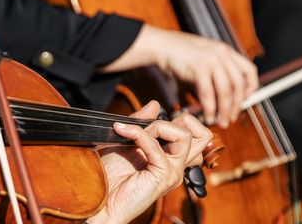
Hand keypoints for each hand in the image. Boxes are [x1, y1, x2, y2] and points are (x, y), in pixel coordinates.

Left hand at [88, 101, 211, 223]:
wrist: (100, 196)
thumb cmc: (110, 173)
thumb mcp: (126, 138)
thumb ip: (142, 122)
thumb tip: (156, 104)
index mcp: (171, 156)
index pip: (194, 131)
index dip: (174, 119)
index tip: (147, 125)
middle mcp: (177, 164)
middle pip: (202, 133)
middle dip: (175, 120)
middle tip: (148, 129)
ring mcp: (173, 171)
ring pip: (185, 136)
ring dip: (157, 127)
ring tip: (135, 134)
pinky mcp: (164, 176)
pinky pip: (158, 147)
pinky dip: (139, 135)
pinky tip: (124, 133)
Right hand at [102, 25, 258, 127]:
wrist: (162, 46)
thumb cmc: (180, 55)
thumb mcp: (204, 60)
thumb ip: (216, 75)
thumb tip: (225, 100)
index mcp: (225, 51)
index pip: (249, 70)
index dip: (251, 88)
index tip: (244, 100)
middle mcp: (222, 54)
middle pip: (238, 84)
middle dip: (236, 106)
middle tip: (231, 118)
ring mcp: (211, 59)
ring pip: (226, 91)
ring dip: (225, 110)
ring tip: (221, 122)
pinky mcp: (199, 68)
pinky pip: (209, 94)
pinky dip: (209, 108)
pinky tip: (208, 116)